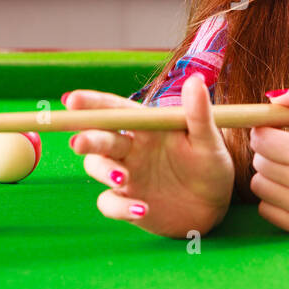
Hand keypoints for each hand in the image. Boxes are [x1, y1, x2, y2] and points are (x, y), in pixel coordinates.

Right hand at [66, 74, 233, 238]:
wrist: (214, 208)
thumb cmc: (211, 167)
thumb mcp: (210, 141)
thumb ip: (199, 113)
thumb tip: (195, 80)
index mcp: (148, 128)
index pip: (116, 110)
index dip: (93, 104)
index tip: (73, 100)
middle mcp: (131, 148)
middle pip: (99, 138)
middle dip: (87, 139)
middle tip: (81, 142)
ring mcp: (127, 176)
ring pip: (97, 167)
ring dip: (103, 170)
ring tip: (121, 177)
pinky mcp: (127, 202)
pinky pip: (109, 202)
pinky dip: (119, 206)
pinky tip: (140, 208)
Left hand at [249, 80, 288, 234]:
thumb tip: (274, 99)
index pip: (261, 139)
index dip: (264, 130)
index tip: (274, 130)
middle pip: (258, 162)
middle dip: (268, 152)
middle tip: (286, 150)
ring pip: (258, 185)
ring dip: (269, 175)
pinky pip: (265, 208)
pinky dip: (273, 198)